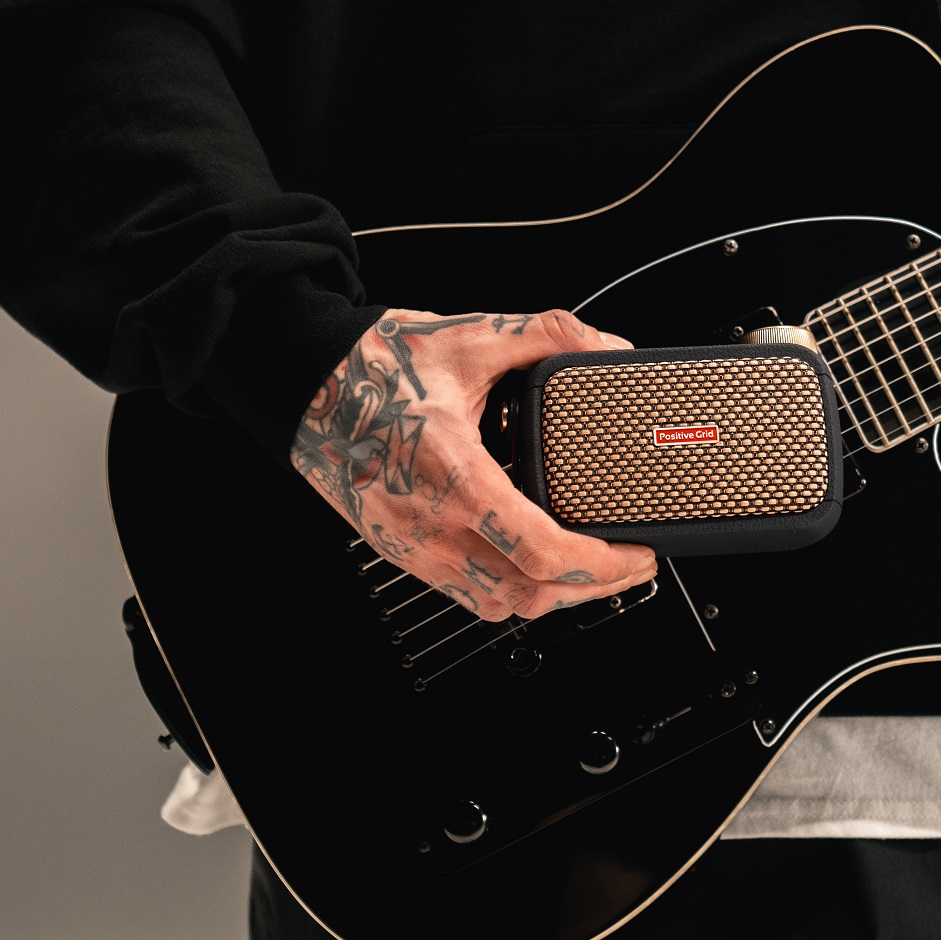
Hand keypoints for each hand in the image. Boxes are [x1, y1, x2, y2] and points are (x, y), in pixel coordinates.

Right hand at [290, 309, 657, 621]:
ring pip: (495, 604)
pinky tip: (533, 565)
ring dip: (550, 597)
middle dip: (589, 590)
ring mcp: (411, 545)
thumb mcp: (468, 339)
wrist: (304, 384)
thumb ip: (545, 334)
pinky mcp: (400, 550)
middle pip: (526, 594)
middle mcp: (429, 523)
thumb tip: (602, 344)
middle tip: (630, 566)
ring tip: (590, 572)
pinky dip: (509, 590)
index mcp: (453, 474)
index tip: (636, 554)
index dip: (600, 564)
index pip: (538, 549)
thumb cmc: (372, 367)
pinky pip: (464, 593)